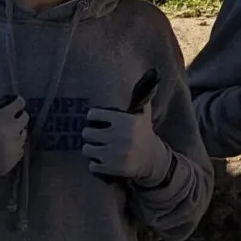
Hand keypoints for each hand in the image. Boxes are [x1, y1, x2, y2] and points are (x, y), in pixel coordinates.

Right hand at [0, 65, 26, 181]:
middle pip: (24, 119)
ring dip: (13, 134)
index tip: (6, 106)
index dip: (13, 103)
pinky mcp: (8, 165)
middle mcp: (10, 132)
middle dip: (14, 118)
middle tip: (1, 121)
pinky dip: (10, 150)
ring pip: (21, 137)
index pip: (19, 103)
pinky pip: (18, 153)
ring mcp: (10, 150)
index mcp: (1, 116)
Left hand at [83, 71, 170, 186]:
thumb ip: (141, 96)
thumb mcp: (143, 115)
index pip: (93, 115)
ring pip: (87, 149)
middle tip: (101, 138)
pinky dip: (97, 166)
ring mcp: (116, 154)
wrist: (154, 161)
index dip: (95, 119)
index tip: (101, 123)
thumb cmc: (143, 134)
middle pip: (86, 133)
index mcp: (125, 121)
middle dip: (92, 136)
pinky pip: (92, 166)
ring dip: (93, 151)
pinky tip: (107, 162)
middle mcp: (121, 137)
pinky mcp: (112, 169)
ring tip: (103, 150)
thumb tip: (153, 71)